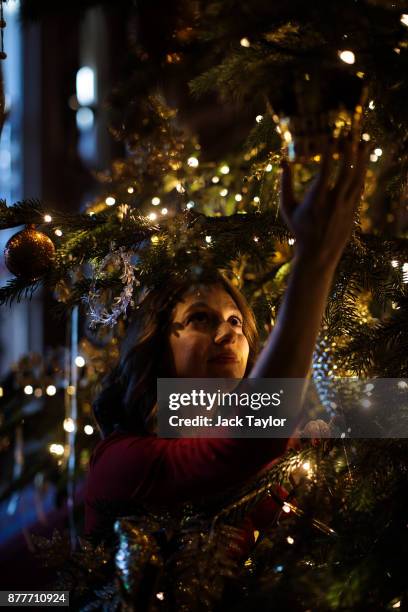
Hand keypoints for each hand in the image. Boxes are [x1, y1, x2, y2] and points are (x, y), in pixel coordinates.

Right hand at [280, 136, 369, 270]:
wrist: (318, 253)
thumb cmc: (299, 229)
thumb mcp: (287, 208)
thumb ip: (285, 184)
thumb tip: (283, 161)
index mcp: (316, 200)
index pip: (325, 170)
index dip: (329, 152)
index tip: (331, 138)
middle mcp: (333, 202)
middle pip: (346, 171)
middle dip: (350, 151)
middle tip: (351, 135)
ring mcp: (346, 207)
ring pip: (357, 178)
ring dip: (361, 159)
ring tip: (363, 143)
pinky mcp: (354, 211)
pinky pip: (360, 188)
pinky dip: (362, 173)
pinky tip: (362, 162)